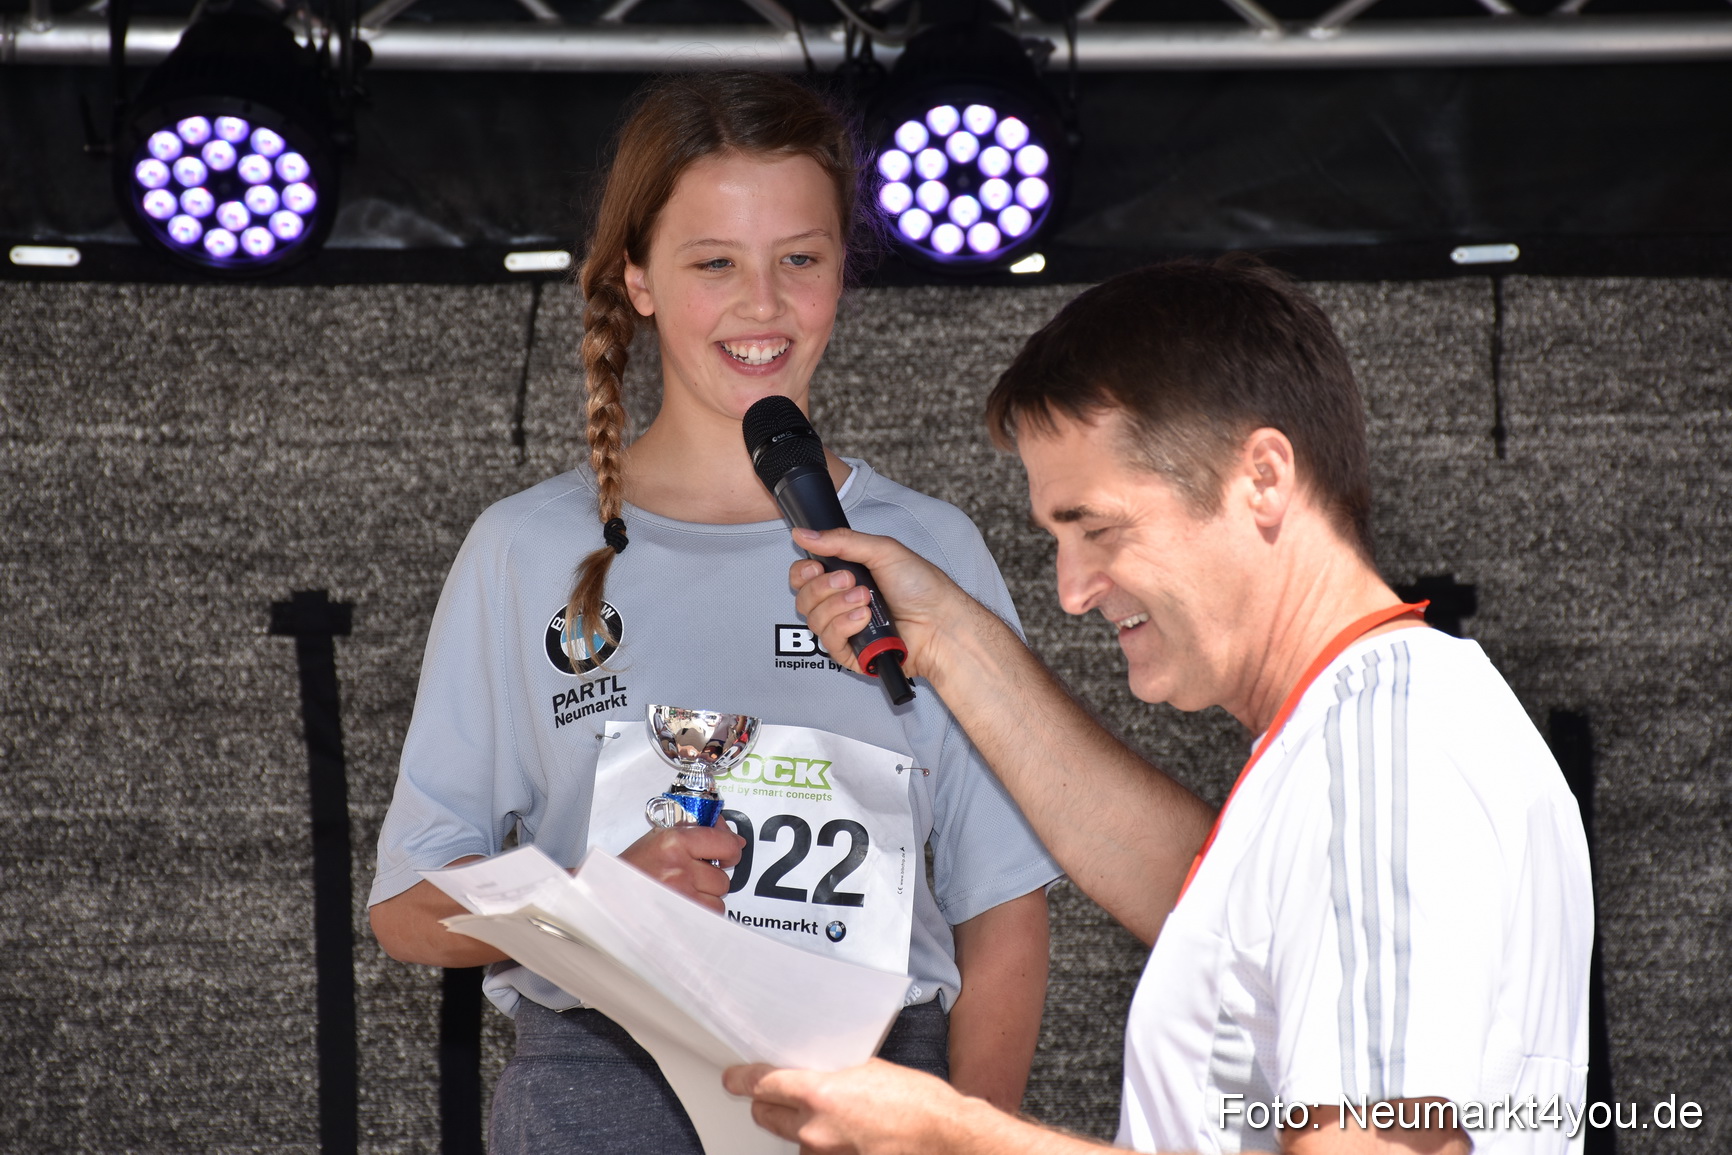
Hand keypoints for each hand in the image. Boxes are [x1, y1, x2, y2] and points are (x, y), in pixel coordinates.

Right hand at [617, 824, 744, 912]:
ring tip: (682, 893)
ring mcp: (681, 896)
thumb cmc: (630, 870)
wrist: (604, 896)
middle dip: (711, 878)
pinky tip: (682, 906)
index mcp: (674, 842)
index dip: (731, 850)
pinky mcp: (681, 919)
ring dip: (706, 898)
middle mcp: (679, 868)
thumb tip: (732, 838)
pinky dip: (701, 913)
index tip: (729, 854)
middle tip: (690, 877)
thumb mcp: (658, 839)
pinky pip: (710, 916)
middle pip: (723, 877)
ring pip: (718, 899)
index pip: (725, 843)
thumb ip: (695, 833)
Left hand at [724, 1058, 959, 1154]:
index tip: (733, 1078)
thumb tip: (810, 1072)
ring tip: (838, 1117)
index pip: (763, 1084)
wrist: (945, 1137)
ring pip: (792, 1139)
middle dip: (769, 1103)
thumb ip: (831, 1073)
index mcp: (820, 1094)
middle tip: (781, 1094)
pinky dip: (825, 1147)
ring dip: (803, 1128)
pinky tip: (851, 1135)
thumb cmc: (918, 1103)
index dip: (742, 1079)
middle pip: (765, 1115)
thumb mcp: (869, 1069)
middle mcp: (815, 1130)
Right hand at [788, 526, 973, 683]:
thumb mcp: (882, 551)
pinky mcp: (851, 653)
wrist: (940, 621)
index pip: (803, 576)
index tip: (815, 567)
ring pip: (813, 619)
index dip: (803, 572)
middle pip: (803, 597)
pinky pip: (829, 641)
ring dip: (838, 606)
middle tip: (851, 581)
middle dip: (823, 587)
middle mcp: (841, 603)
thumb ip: (841, 541)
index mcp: (846, 576)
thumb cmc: (920, 586)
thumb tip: (803, 533)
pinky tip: (865, 619)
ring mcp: (845, 628)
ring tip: (867, 600)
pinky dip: (845, 626)